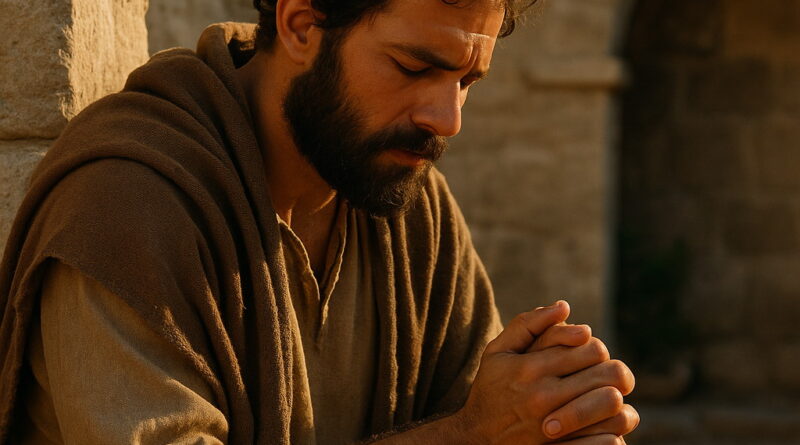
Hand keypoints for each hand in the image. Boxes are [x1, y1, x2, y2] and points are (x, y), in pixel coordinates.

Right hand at [455, 301, 635, 444]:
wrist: (477, 439)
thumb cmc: (490, 389)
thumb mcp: (497, 352)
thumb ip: (527, 324)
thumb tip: (564, 306)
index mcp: (530, 367)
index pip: (588, 347)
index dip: (596, 347)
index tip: (589, 353)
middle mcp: (543, 395)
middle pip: (604, 372)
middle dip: (610, 370)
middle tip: (602, 374)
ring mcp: (555, 424)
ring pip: (611, 402)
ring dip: (616, 396)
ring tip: (605, 395)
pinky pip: (609, 437)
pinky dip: (615, 427)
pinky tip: (603, 421)